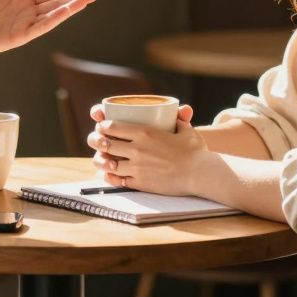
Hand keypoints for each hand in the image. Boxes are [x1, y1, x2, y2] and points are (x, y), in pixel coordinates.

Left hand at [0, 0, 96, 64]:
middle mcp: (26, 12)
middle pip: (55, 4)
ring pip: (51, 16)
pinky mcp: (18, 36)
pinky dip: (53, 20)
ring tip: (84, 2)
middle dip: (74, 0)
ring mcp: (24, 25)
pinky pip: (39, 27)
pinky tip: (64, 12)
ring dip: (68, 9)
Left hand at [85, 104, 203, 194]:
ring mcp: (137, 167)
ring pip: (107, 162)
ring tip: (100, 158)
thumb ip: (180, 121)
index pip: (112, 126)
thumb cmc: (196, 151)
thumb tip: (181, 113)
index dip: (102, 126)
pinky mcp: (140, 183)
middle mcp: (137, 149)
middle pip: (105, 144)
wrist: (201, 174)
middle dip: (95, 141)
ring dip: (101, 159)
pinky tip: (110, 173)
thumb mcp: (186, 130)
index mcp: (144, 132)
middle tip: (96, 141)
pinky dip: (111, 176)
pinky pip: (118, 180)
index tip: (101, 127)